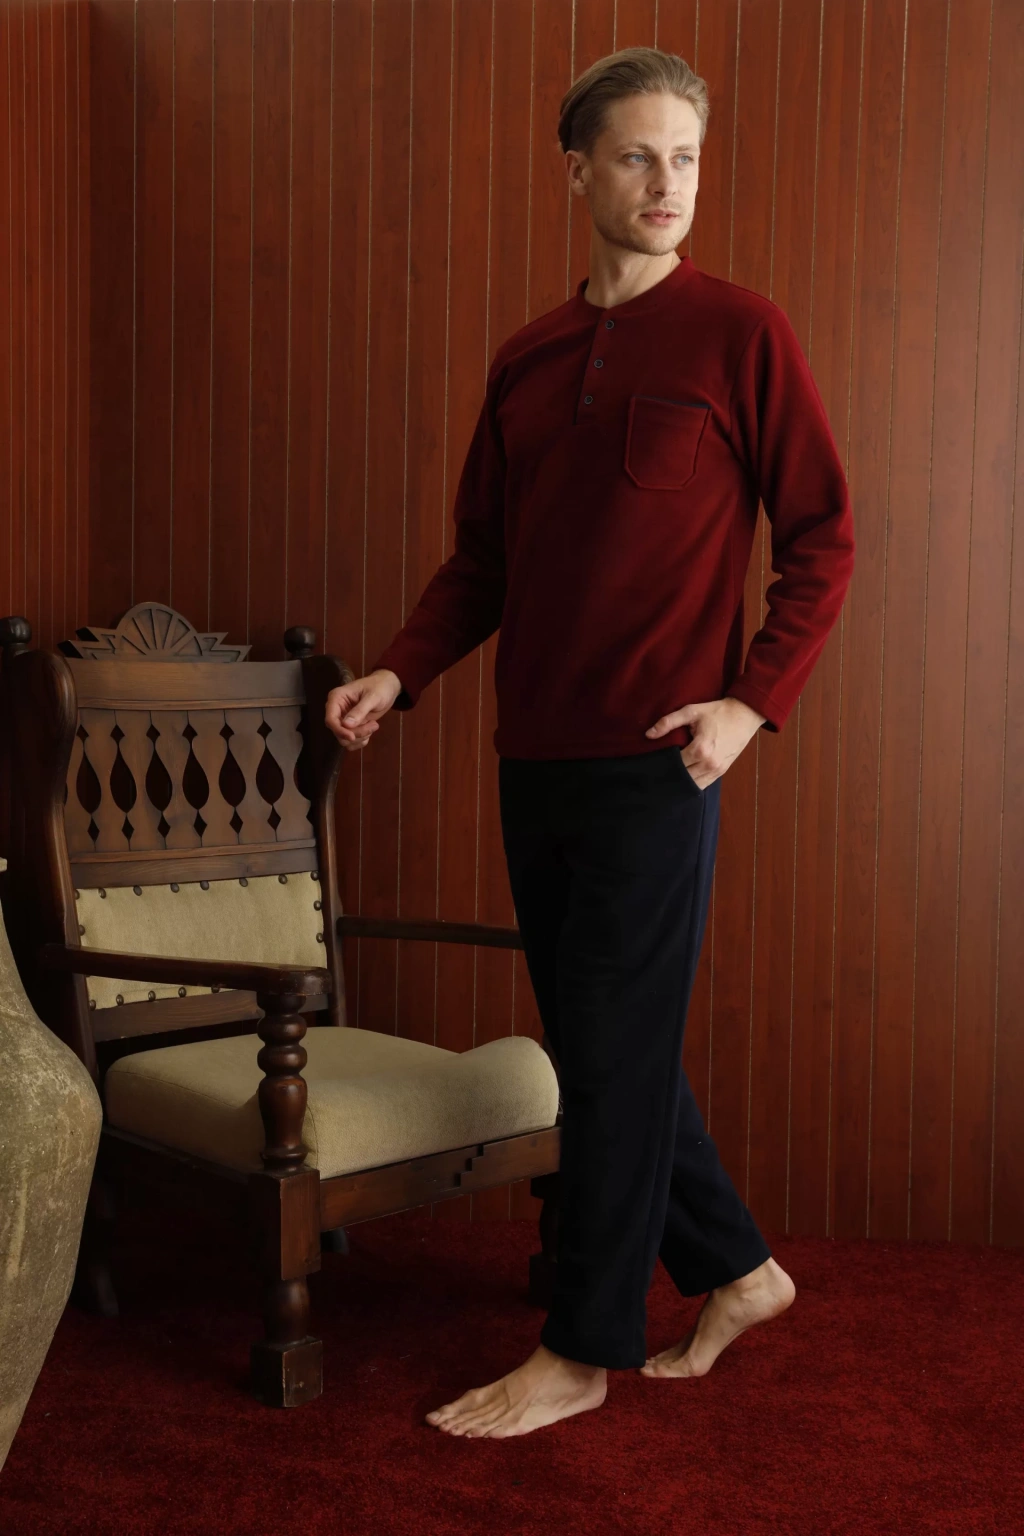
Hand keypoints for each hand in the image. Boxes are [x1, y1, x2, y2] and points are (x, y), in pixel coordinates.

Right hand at [325, 669, 403, 751]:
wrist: (388, 687)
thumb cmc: (380, 687)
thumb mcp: (372, 697)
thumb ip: (360, 711)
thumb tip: (346, 725)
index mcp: (337, 698)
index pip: (330, 719)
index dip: (339, 730)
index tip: (352, 737)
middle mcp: (337, 709)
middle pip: (338, 731)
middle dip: (356, 733)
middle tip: (374, 726)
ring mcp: (343, 719)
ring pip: (344, 738)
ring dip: (360, 737)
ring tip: (374, 725)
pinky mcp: (351, 726)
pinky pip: (351, 741)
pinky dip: (361, 740)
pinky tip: (371, 730)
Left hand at [645, 696, 766, 788]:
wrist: (744, 715)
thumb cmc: (717, 712)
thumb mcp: (691, 711)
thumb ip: (668, 722)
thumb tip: (648, 734)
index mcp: (700, 749)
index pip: (675, 764)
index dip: (663, 763)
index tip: (655, 760)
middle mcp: (709, 763)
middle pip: (683, 777)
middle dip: (670, 774)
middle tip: (658, 771)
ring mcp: (717, 770)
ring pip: (693, 785)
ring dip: (681, 781)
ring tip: (669, 776)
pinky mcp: (722, 772)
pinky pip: (704, 784)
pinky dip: (693, 783)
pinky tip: (682, 779)